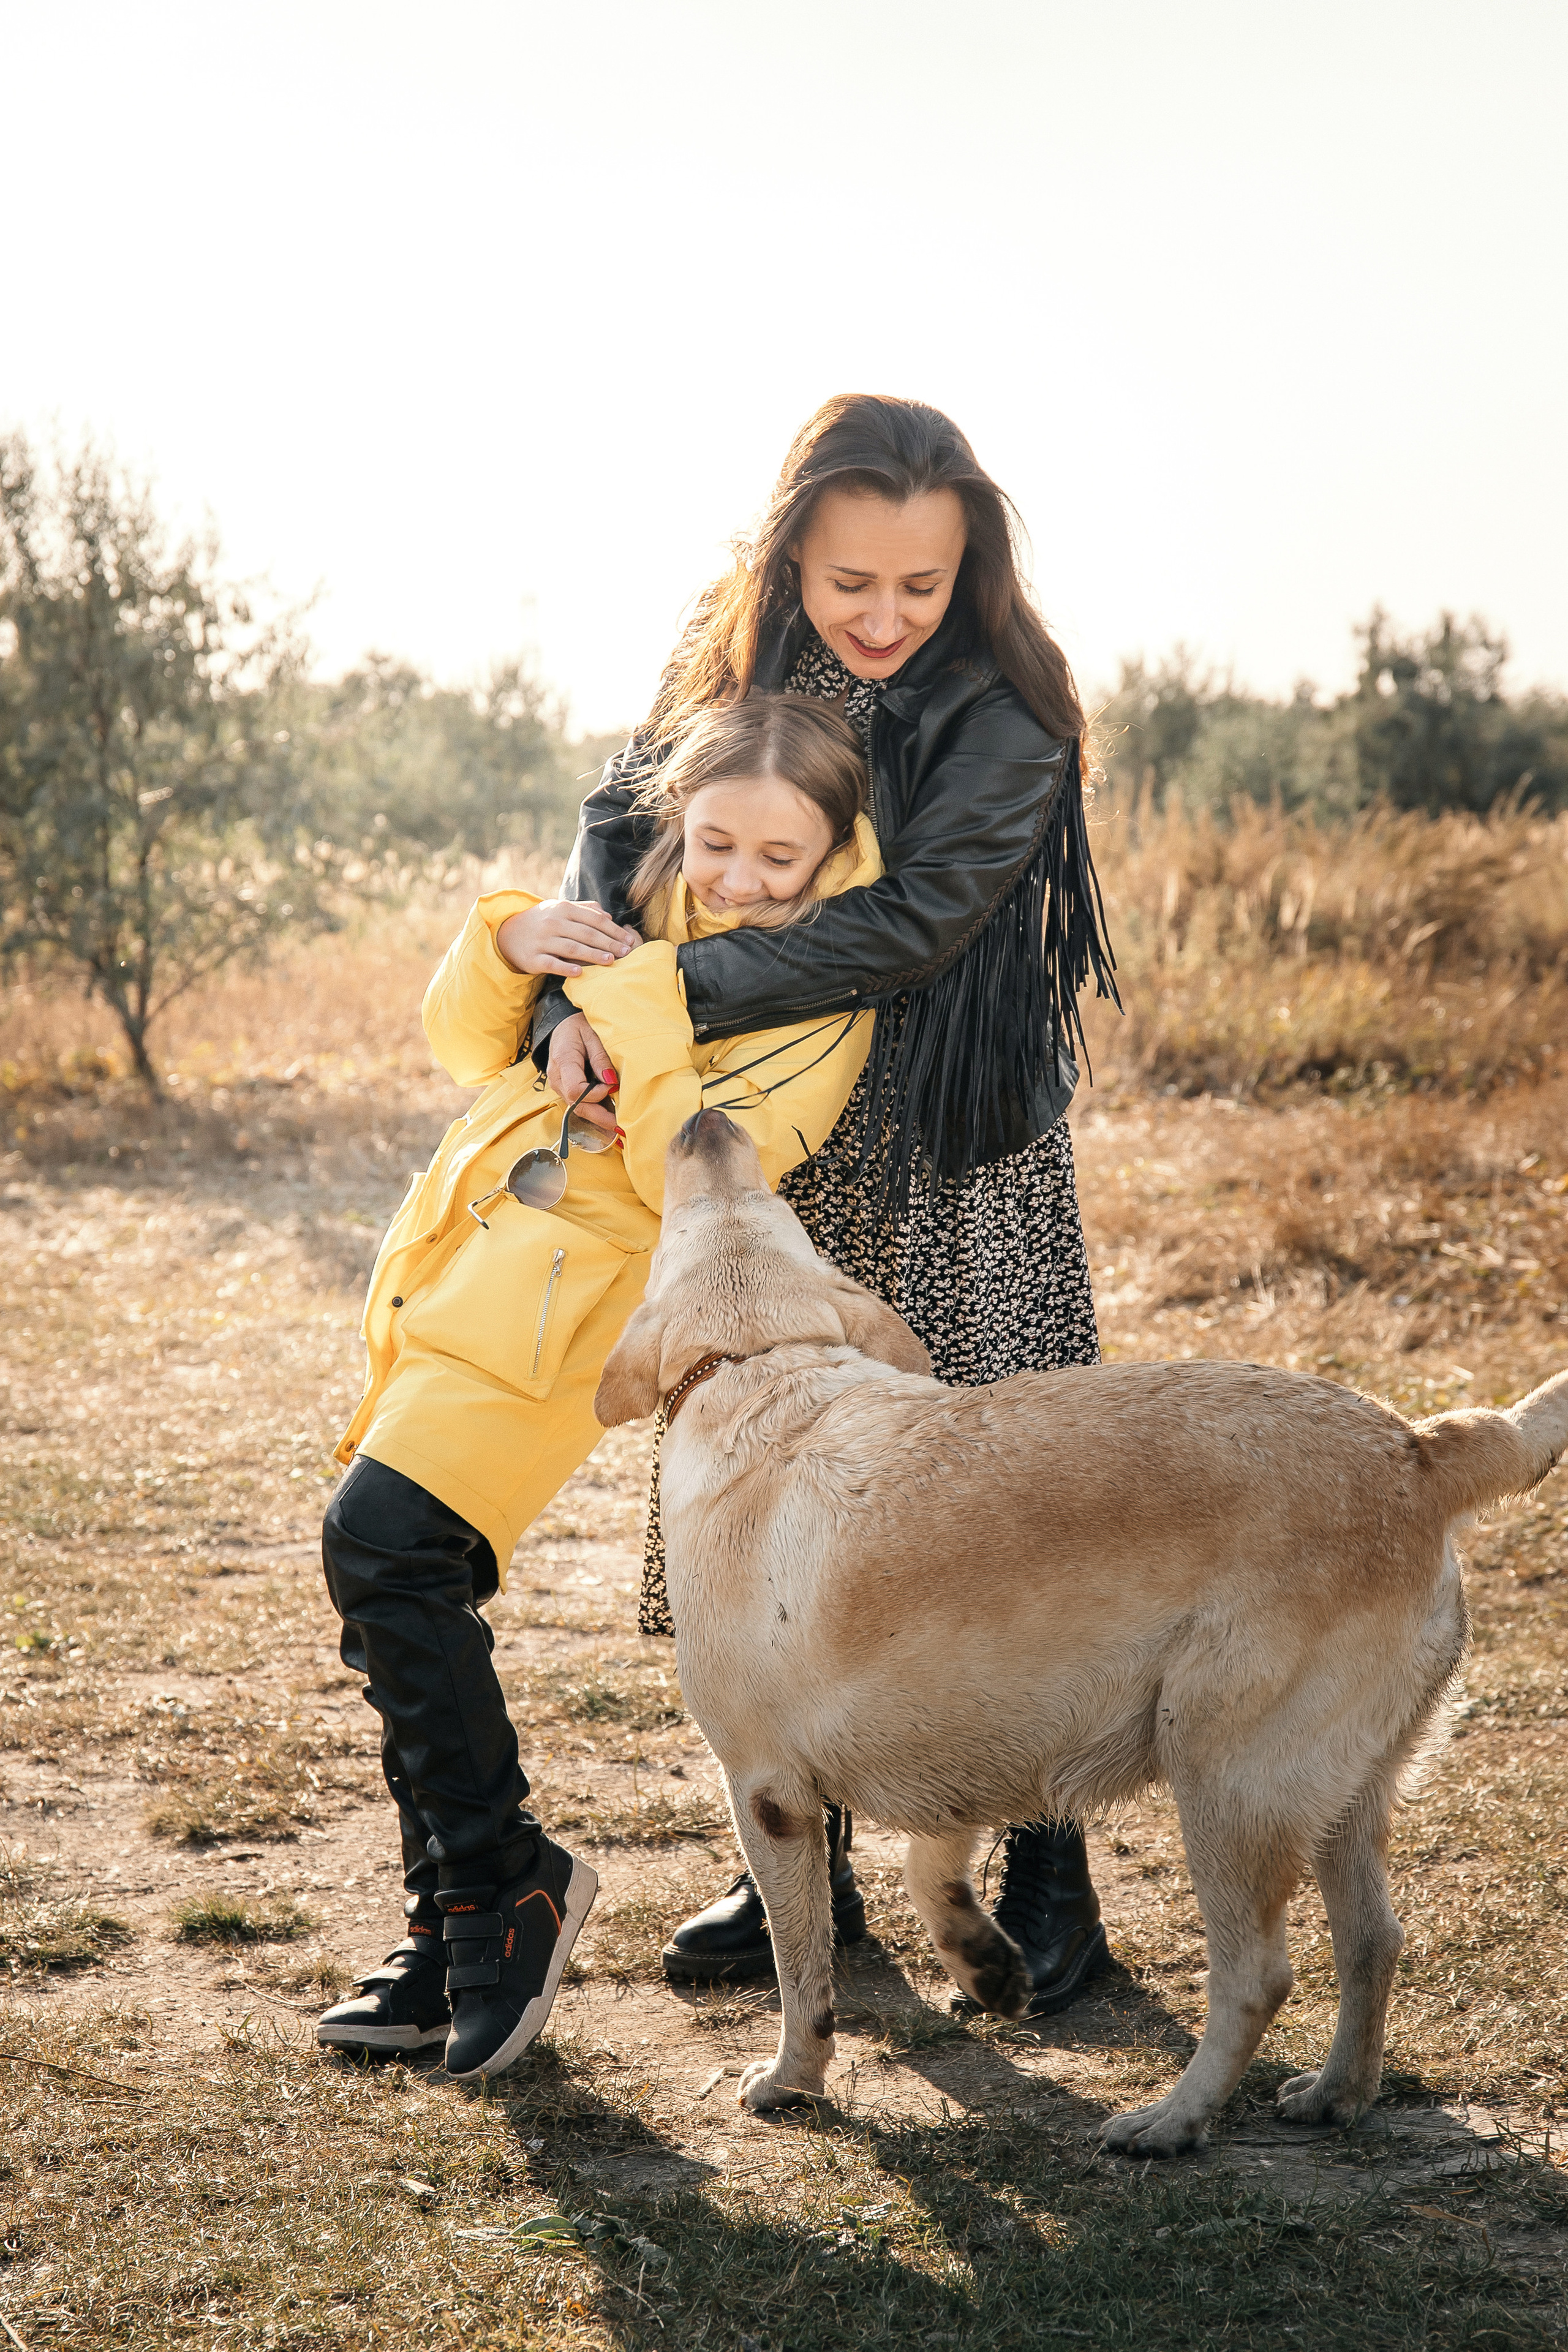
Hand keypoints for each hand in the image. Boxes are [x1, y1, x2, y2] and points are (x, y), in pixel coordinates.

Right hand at [496, 899, 639, 976]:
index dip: (613, 930)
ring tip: (610, 961)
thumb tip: (608, 916)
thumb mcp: (560, 909)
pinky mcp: (533, 958)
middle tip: (626, 952)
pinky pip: (552, 964)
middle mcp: (553, 923)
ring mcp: (542, 941)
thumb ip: (585, 910)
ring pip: (572, 948)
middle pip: (586, 934)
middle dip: (609, 943)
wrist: (508, 934)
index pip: (594, 920)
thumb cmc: (542, 921)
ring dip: (593, 955)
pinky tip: (580, 972)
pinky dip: (566, 968)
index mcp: (563, 909)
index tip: (629, 940)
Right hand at [546, 1012, 619, 1134]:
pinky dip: (595, 1111)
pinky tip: (609, 1119)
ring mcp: (559, 1085)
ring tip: (619, 1126)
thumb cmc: (577, 1028)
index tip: (612, 1088)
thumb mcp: (592, 1036)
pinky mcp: (565, 1088)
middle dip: (600, 1117)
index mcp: (563, 1061)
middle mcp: (557, 1078)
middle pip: (577, 1105)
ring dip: (599, 1118)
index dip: (595, 1094)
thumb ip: (601, 1058)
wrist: (561, 1025)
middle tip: (622, 1127)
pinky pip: (579, 1104)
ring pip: (578, 1108)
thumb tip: (611, 1081)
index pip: (575, 1089)